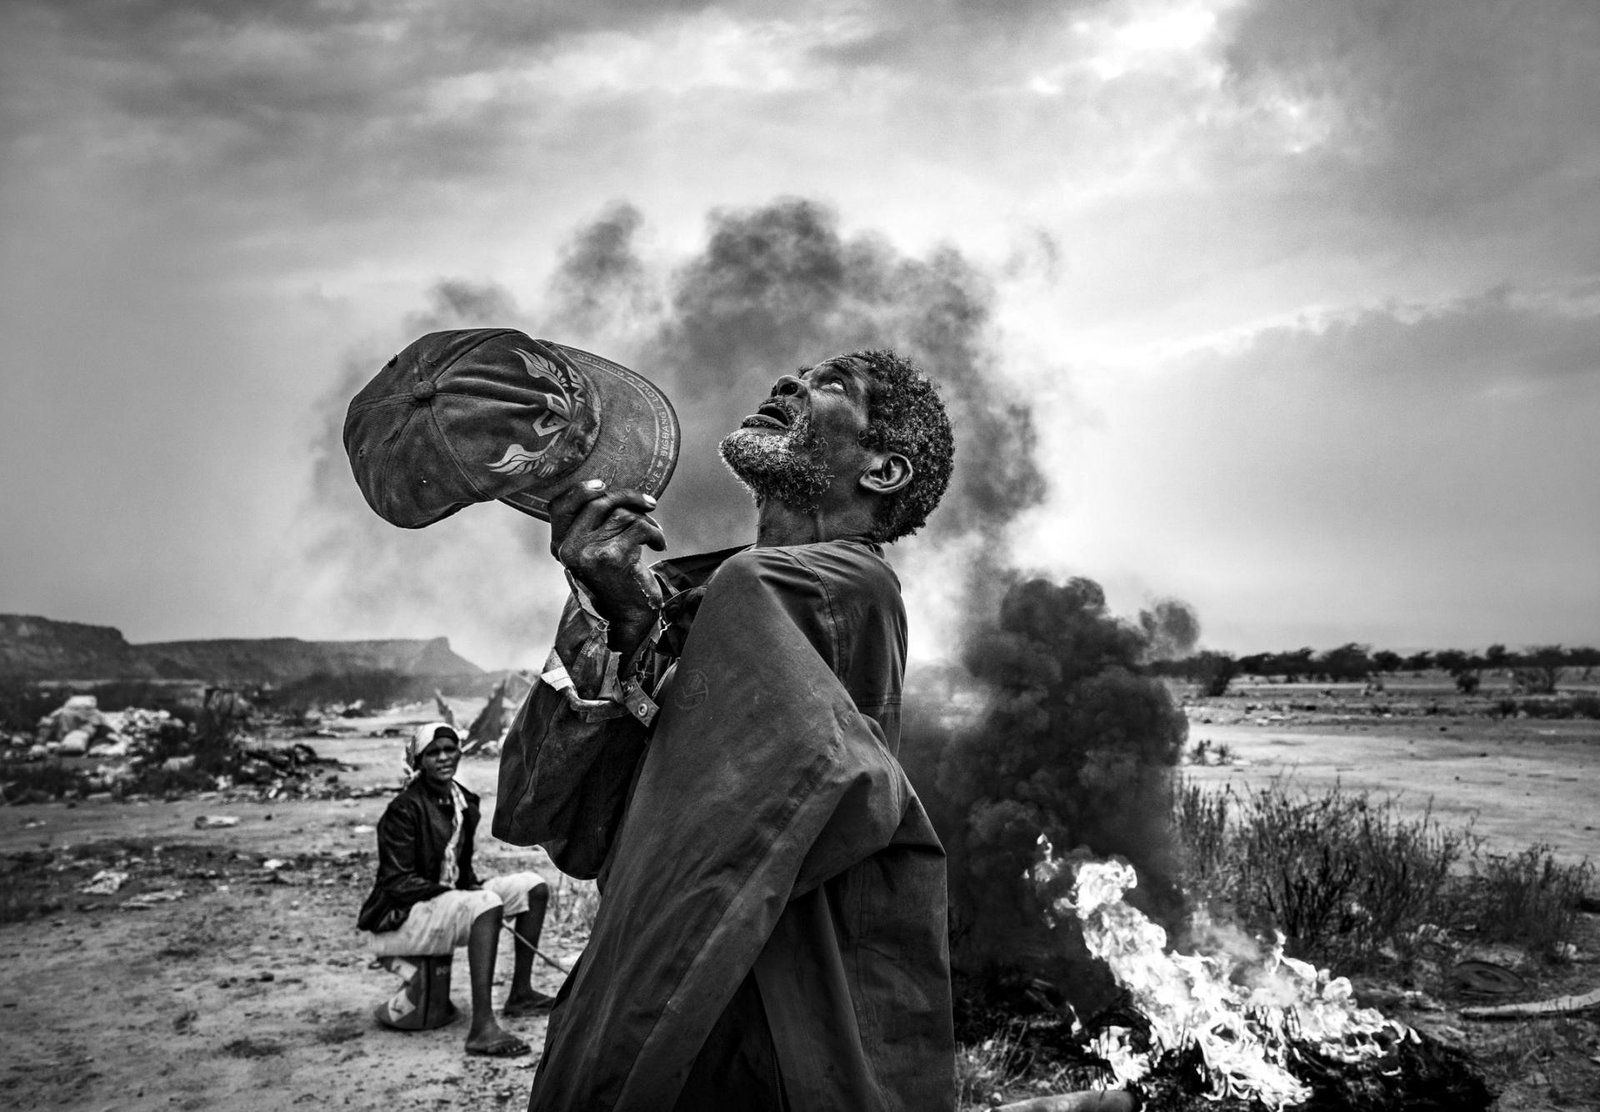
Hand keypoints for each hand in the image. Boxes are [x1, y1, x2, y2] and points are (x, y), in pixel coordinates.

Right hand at [549, 480, 665, 628]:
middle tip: (650, 503)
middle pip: (597, 503)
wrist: (628, 619)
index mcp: (560, 546)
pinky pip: (639, 527)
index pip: (559, 506)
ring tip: (655, 535)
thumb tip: (609, 490)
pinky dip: (655, 533)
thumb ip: (591, 527)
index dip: (580, 490)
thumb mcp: (594, 553)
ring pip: (622, 515)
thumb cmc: (616, 581)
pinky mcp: (612, 557)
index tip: (603, 484)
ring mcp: (589, 552)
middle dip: (628, 497)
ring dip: (646, 521)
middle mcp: (569, 548)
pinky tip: (659, 545)